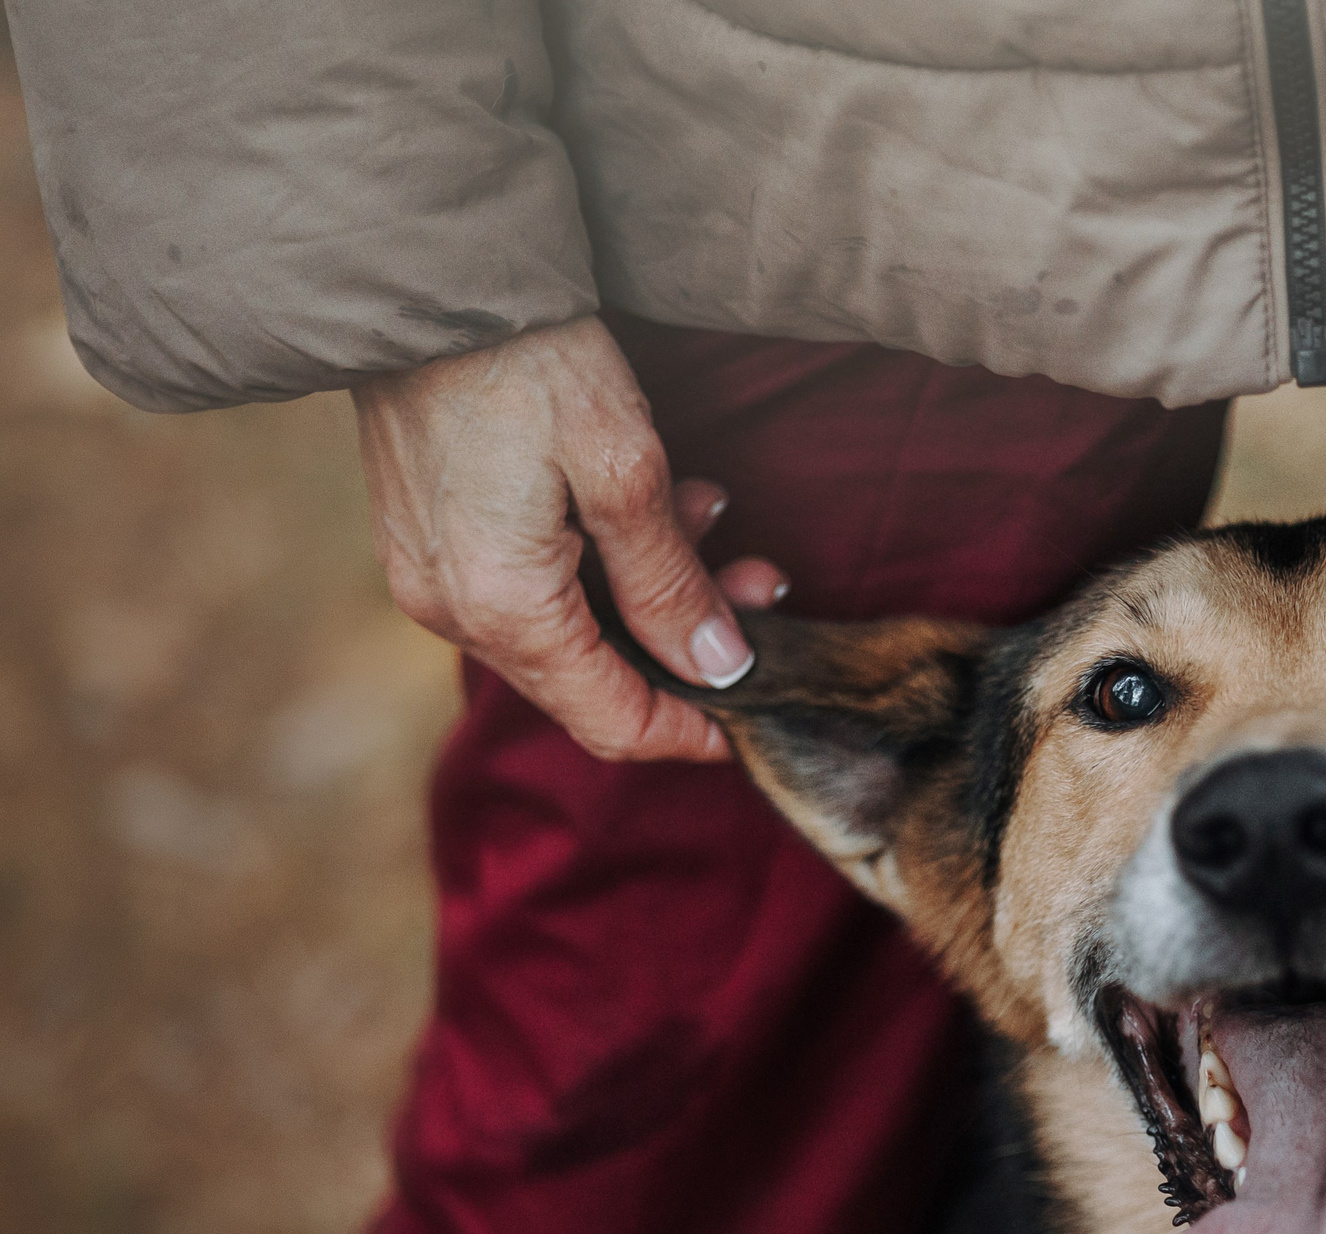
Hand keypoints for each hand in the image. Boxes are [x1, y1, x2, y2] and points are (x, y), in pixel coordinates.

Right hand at [353, 316, 787, 762]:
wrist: (421, 267)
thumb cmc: (527, 359)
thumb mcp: (626, 470)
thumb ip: (669, 583)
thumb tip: (718, 668)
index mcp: (502, 608)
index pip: (611, 721)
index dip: (692, 730)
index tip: (756, 710)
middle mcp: (453, 608)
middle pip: (594, 675)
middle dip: (687, 639)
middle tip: (762, 585)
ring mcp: (434, 571)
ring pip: (571, 622)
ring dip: (654, 584)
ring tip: (715, 513)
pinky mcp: (432, 532)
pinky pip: (533, 579)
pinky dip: (602, 555)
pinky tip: (658, 498)